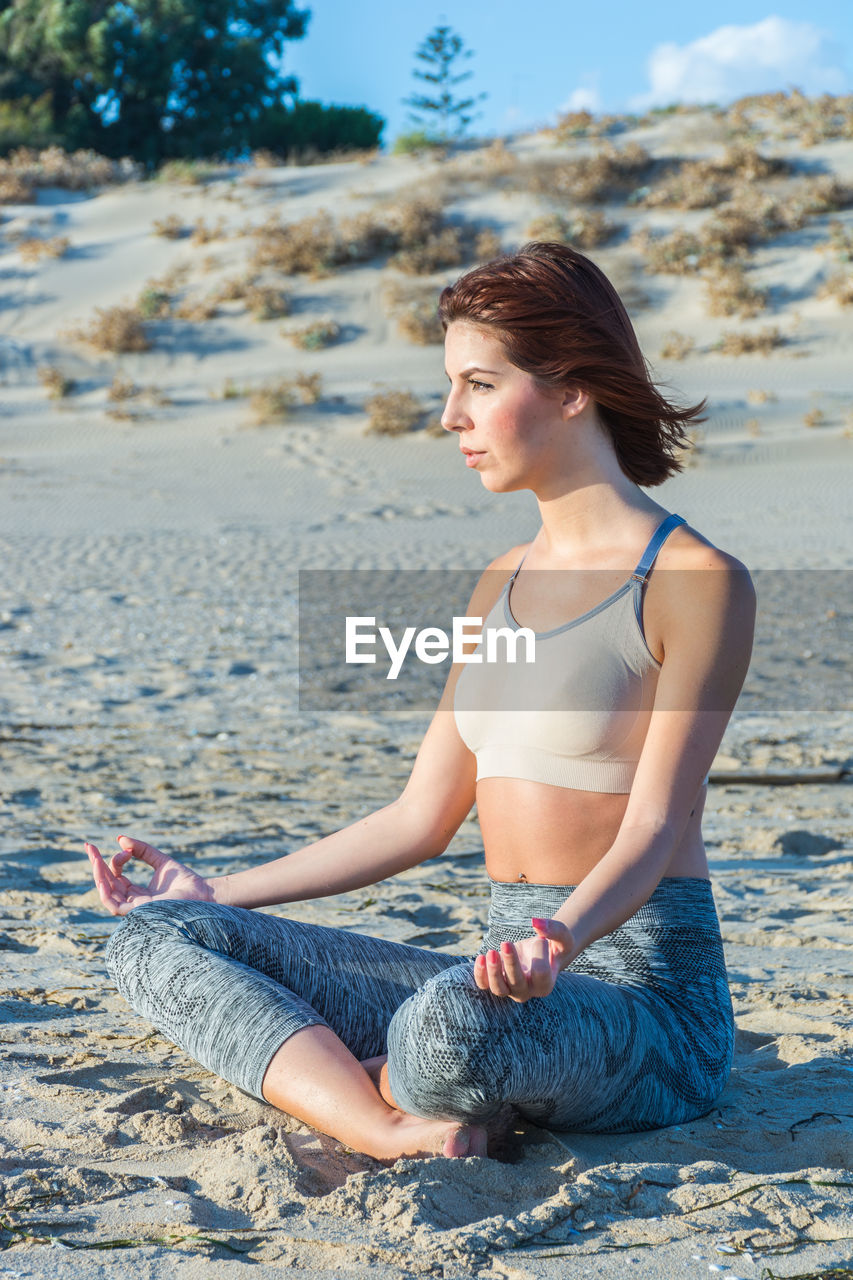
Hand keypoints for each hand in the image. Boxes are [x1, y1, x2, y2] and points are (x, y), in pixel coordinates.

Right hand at [85, 835, 213, 915]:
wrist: (202, 893)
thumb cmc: (184, 880)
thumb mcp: (160, 860)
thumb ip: (142, 850)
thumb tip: (120, 838)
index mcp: (137, 893)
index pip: (115, 878)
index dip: (115, 861)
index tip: (126, 848)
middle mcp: (133, 902)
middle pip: (107, 884)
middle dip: (96, 865)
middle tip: (88, 846)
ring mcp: (134, 909)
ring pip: (107, 894)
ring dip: (98, 875)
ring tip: (94, 857)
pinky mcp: (138, 913)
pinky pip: (114, 905)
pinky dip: (105, 892)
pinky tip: (102, 877)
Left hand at [473, 917, 574, 1002]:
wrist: (541, 952)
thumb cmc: (554, 944)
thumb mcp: (561, 936)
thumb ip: (553, 929)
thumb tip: (535, 922)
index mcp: (546, 985)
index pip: (541, 973)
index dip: (540, 954)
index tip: (541, 939)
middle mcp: (528, 992)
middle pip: (517, 984)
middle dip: (510, 964)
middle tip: (506, 942)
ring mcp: (510, 989)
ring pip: (498, 989)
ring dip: (493, 972)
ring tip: (492, 952)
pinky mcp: (496, 981)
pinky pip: (484, 984)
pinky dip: (480, 973)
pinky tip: (481, 957)